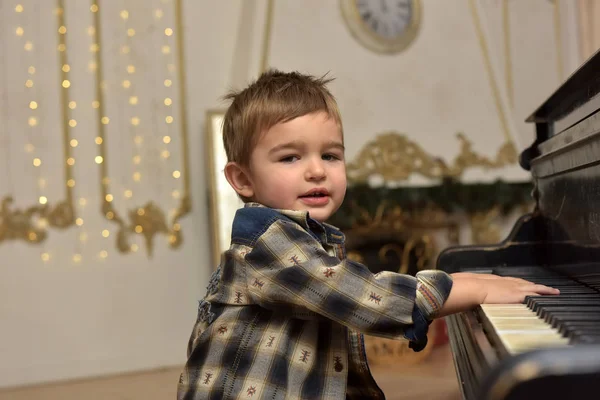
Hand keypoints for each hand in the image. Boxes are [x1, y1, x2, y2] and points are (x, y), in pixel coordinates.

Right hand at [437, 273, 559, 317]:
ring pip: (532, 286)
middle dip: (533, 285)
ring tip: (553, 291)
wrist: (469, 289)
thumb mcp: (465, 290)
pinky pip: (536, 293)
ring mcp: (512, 287)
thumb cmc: (464, 291)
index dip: (517, 283)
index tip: (523, 284)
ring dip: (543, 288)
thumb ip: (465, 292)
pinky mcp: (518, 294)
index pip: (508, 281)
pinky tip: (552, 294)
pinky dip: (545, 293)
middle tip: (543, 287)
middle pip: (522, 282)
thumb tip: (455, 295)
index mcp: (492, 281)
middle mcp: (504, 282)